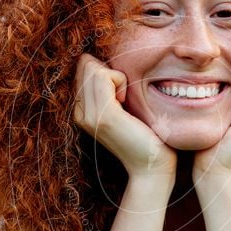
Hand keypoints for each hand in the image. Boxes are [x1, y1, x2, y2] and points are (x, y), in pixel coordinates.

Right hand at [72, 53, 176, 179]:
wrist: (150, 167)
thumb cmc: (144, 136)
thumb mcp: (122, 110)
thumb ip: (110, 91)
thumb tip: (106, 63)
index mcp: (82, 112)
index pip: (83, 69)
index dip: (105, 71)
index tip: (120, 94)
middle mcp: (80, 114)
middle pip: (85, 64)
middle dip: (108, 70)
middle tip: (123, 94)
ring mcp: (89, 115)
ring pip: (92, 68)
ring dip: (114, 75)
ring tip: (124, 98)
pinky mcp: (104, 115)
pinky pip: (104, 76)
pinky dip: (120, 80)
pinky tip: (126, 100)